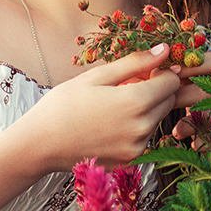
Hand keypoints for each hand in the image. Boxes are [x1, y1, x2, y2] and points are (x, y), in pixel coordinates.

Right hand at [14, 44, 183, 172]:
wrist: (39, 144)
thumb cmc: (62, 105)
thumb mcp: (96, 77)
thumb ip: (135, 63)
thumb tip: (166, 50)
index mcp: (136, 102)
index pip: (171, 81)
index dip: (159, 72)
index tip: (138, 72)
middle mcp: (143, 128)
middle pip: (168, 101)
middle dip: (154, 90)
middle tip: (124, 88)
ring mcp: (138, 147)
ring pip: (157, 119)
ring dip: (145, 109)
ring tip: (112, 107)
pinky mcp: (131, 160)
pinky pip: (144, 137)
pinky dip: (134, 127)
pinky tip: (108, 125)